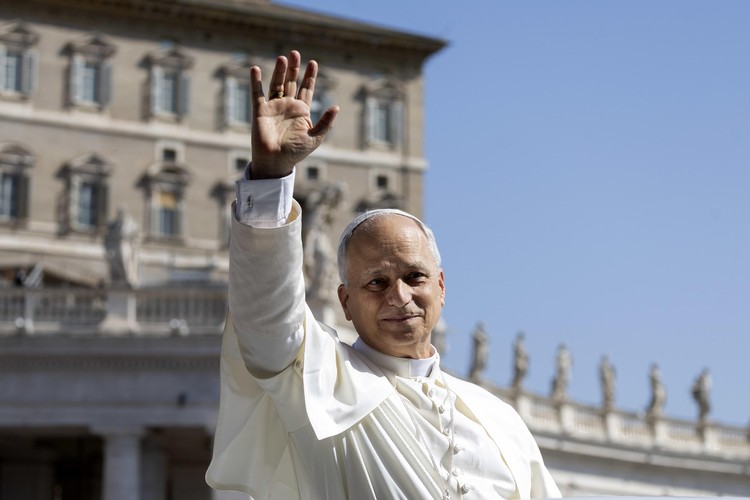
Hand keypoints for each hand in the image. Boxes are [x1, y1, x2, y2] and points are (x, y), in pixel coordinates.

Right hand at [250, 50, 338, 178]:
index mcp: (301, 112)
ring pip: (277, 84)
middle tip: (296, 53)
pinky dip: (256, 81)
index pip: (306, 90)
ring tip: (283, 58)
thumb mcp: (315, 138)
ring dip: (279, 71)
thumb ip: (326, 123)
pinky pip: (257, 93)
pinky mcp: (260, 111)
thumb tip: (336, 107)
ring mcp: (274, 107)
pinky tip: (255, 69)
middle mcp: (288, 107)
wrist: (276, 162)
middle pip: (291, 82)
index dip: (310, 77)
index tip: (313, 63)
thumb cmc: (296, 152)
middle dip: (294, 69)